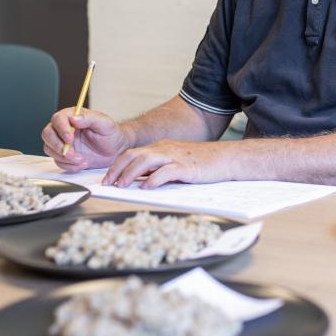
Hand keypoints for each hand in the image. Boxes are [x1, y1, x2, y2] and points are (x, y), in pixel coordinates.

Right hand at [41, 108, 128, 171]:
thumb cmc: (111, 134)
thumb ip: (90, 118)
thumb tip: (74, 118)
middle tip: (72, 153)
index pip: (58, 119)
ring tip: (82, 159)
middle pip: (47, 134)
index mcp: (72, 117)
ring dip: (64, 157)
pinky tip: (83, 163)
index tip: (70, 138)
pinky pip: (58, 162)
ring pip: (49, 149)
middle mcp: (64, 129)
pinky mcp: (65, 156)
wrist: (116, 150)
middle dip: (58, 146)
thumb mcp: (105, 124)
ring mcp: (63, 143)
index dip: (61, 129)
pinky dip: (70, 165)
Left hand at [103, 139, 234, 188]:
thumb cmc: (203, 163)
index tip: (108, 179)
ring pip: (146, 161)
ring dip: (130, 174)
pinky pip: (165, 171)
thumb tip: (140, 180)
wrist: (227, 158)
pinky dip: (153, 179)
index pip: (132, 154)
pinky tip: (146, 188)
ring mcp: (175, 157)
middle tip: (108, 184)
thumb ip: (159, 168)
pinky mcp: (186, 167)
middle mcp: (165, 149)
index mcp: (161, 148)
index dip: (117, 166)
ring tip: (122, 186)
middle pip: (134, 155)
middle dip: (118, 170)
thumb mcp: (177, 162)